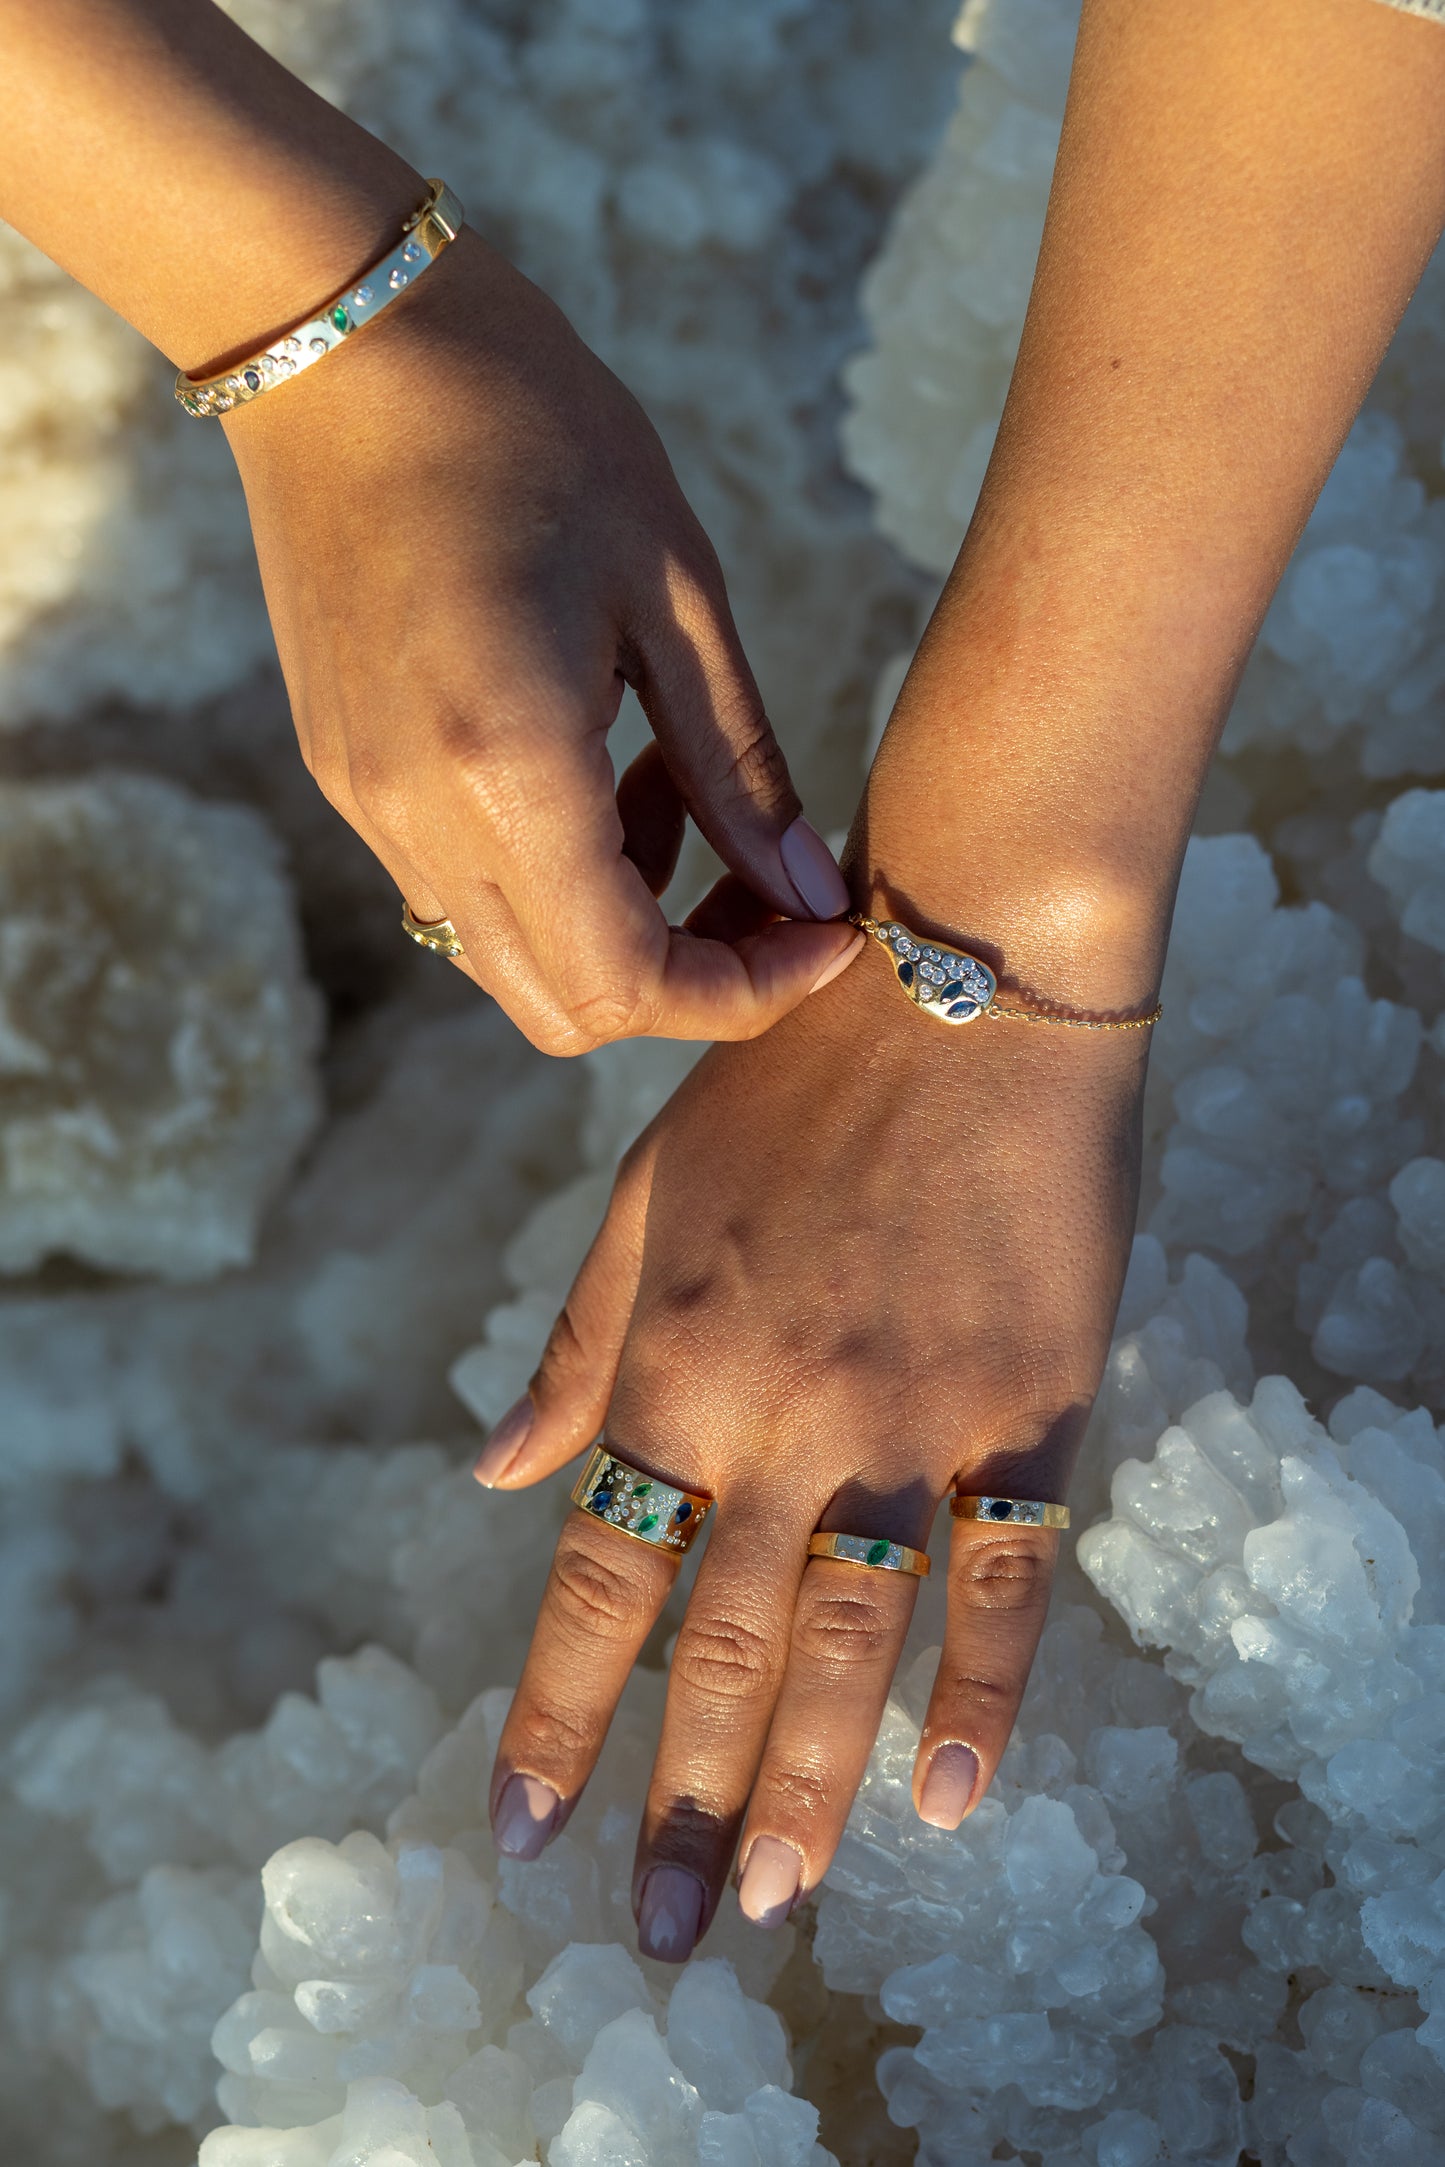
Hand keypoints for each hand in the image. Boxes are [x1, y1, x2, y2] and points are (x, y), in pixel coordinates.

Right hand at [222, 228, 855, 1052]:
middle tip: (771, 890)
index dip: (746, 991)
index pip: (630, 986)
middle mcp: (420, 820)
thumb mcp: (675, 591)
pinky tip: (600, 770)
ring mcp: (368, 808)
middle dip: (692, 981)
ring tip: (681, 793)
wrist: (342, 342)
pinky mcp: (347, 779)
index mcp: (509, 771)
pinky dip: (555, 881)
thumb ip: (742, 769)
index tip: (825, 932)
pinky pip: (463, 896)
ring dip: (622, 928)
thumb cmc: (529, 428)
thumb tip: (808, 895)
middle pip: (568, 1010)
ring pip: (513, 964)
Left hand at [474, 922, 1148, 1958]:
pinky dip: (984, 1695)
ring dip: (810, 1786)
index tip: (522, 1829)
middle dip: (682, 1801)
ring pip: (852, 1644)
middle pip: (719, 1647)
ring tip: (777, 1901)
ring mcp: (914, 1417)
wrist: (962, 982)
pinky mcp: (1033, 1405)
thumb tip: (492, 1475)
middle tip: (667, 1931)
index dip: (556, 1716)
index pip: (597, 1580)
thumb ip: (576, 1346)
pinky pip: (1007, 1579)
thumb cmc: (787, 1080)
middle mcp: (783, 1414)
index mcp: (673, 1361)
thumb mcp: (644, 1192)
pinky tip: (952, 1798)